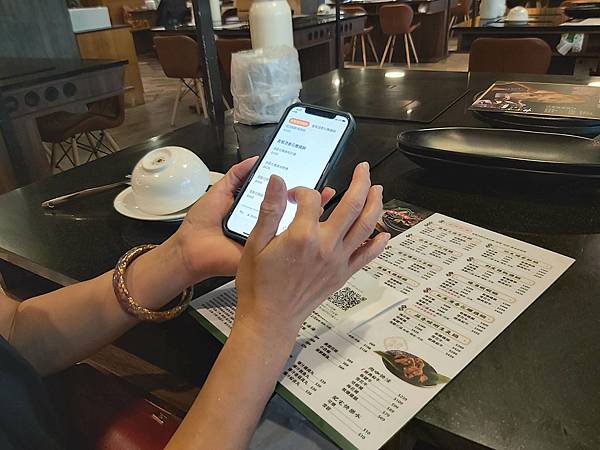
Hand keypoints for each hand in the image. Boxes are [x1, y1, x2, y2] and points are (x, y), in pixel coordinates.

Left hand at [169, 157, 335, 282]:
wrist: (189, 249)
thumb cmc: (201, 225)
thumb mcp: (221, 192)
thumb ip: (238, 175)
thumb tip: (256, 159)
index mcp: (256, 211)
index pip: (282, 198)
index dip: (297, 188)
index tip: (312, 174)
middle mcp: (265, 226)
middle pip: (293, 214)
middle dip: (312, 202)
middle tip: (327, 188)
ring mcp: (266, 242)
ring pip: (293, 231)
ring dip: (311, 219)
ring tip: (326, 203)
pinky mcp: (264, 255)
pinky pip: (283, 247)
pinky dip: (298, 238)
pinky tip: (311, 225)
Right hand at [234, 162, 389, 340]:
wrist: (270, 318)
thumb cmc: (259, 283)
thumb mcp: (256, 243)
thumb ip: (270, 209)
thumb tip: (276, 180)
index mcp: (302, 235)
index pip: (311, 198)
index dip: (301, 191)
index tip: (290, 195)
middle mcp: (326, 246)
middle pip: (352, 206)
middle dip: (360, 182)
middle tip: (363, 168)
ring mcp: (338, 261)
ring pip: (365, 227)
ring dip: (375, 205)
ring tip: (378, 190)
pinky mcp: (342, 274)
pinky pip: (366, 256)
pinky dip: (378, 244)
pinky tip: (384, 234)